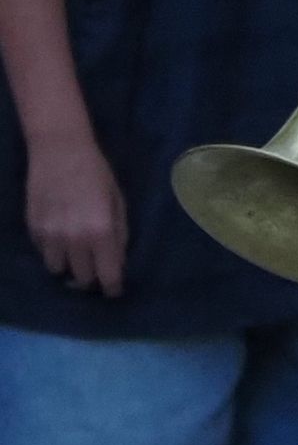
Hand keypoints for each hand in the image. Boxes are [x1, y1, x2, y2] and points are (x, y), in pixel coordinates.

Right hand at [22, 130, 123, 293]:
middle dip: (92, 279)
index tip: (115, 292)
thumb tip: (118, 259)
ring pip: (59, 270)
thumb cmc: (96, 173)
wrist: (59, 153)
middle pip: (82, 278)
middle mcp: (73, 240)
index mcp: (100, 232)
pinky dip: (54, 252)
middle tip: (98, 271)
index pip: (107, 274)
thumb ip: (119, 233)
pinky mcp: (33, 231)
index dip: (113, 287)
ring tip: (77, 255)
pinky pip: (44, 254)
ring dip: (70, 267)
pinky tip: (61, 238)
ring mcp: (50, 237)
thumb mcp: (118, 201)